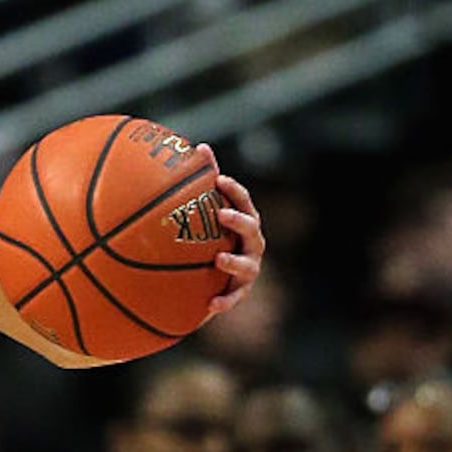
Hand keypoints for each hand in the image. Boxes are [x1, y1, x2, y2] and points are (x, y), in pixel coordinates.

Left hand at [201, 160, 263, 315]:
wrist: (208, 282)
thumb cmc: (207, 240)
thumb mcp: (204, 215)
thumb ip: (203, 184)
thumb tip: (200, 147)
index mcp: (243, 222)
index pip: (243, 202)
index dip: (234, 191)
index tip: (219, 180)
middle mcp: (251, 244)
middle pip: (251, 229)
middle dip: (239, 221)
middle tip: (221, 214)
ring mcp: (248, 269)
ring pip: (248, 266)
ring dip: (234, 261)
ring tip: (218, 258)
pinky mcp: (239, 292)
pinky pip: (234, 298)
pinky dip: (225, 301)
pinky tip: (211, 304)